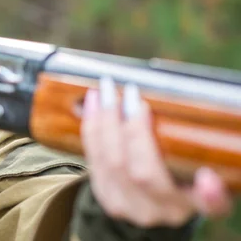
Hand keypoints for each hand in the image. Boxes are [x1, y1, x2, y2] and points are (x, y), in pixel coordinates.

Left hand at [81, 77, 231, 226]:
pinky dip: (92, 127)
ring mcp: (129, 207)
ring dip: (104, 120)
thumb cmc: (174, 169)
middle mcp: (162, 210)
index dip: (209, 194)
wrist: (147, 196)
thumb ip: (192, 145)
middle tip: (130, 92)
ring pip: (111, 163)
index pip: (207, 203)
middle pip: (142, 173)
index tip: (208, 177)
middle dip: (133, 128)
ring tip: (105, 91)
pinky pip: (93, 159)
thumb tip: (178, 128)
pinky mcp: (106, 197)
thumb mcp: (190, 160)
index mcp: (192, 201)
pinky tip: (93, 103)